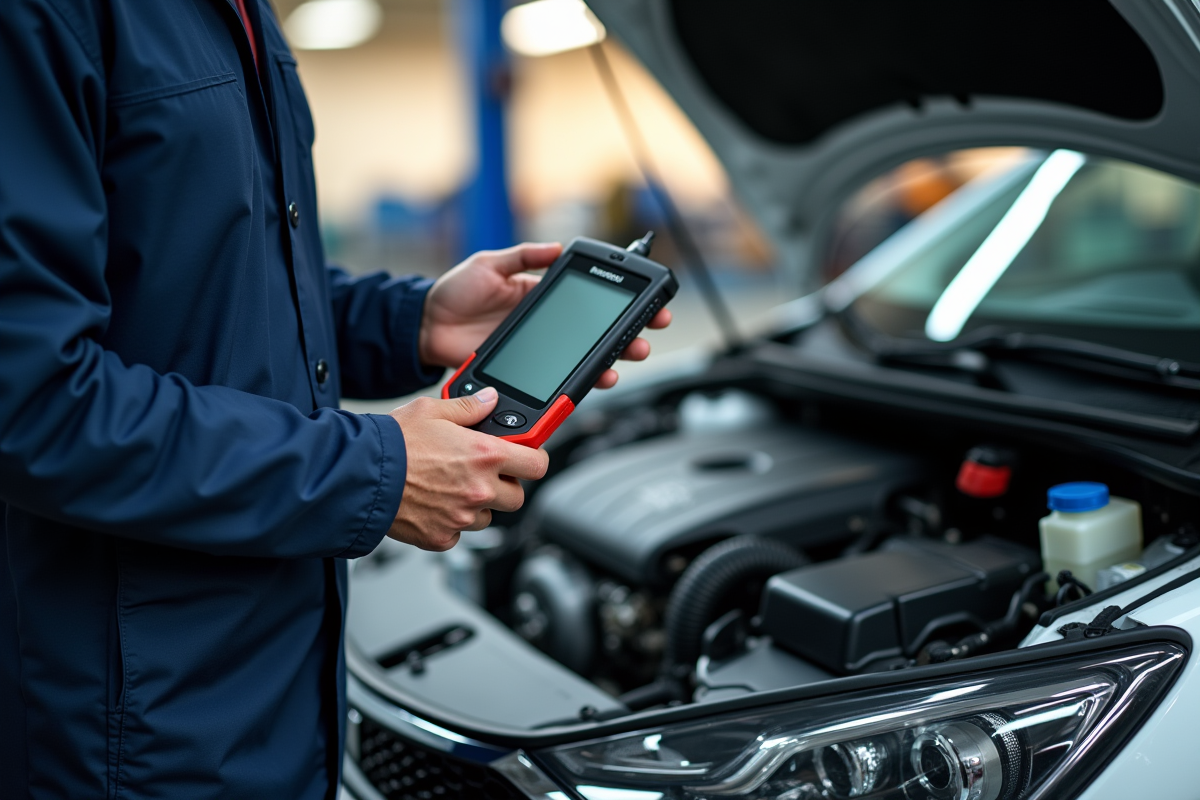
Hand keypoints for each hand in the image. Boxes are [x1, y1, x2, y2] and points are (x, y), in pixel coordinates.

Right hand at [386, 387, 548, 550]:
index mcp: (485, 455)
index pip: (537, 464)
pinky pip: (460, 534)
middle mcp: (479, 489)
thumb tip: (490, 401)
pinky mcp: (442, 537)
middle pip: (517, 496)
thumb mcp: (432, 410)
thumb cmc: (393, 442)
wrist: (359, 475)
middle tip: (482, 472)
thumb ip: (469, 408)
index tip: (526, 457)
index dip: (534, 459)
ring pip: (488, 517)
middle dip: (505, 484)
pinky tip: (434, 503)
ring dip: (478, 505)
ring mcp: (462, 517)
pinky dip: (452, 523)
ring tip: (451, 486)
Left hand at [419, 242, 672, 389]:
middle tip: (649, 331)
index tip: (644, 299)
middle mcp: (547, 325)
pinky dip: (583, 381)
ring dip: (613, 358)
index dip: (618, 300)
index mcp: (540, 295)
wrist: (425, 328)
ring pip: (586, 357)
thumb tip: (558, 247)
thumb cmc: (453, 292)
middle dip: (629, 332)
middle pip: (597, 331)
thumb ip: (524, 256)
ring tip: (629, 356)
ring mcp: (540, 350)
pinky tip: (599, 378)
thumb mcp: (489, 264)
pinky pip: (561, 379)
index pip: (588, 298)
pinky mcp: (528, 372)